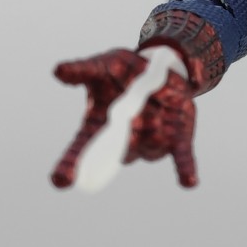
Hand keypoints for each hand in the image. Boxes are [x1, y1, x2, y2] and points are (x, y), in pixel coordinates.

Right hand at [51, 47, 198, 188]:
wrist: (158, 68)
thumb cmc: (122, 71)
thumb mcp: (103, 64)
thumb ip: (83, 70)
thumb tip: (58, 71)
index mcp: (99, 126)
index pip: (80, 149)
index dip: (70, 165)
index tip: (60, 181)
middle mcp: (123, 141)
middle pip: (111, 158)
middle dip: (102, 166)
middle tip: (94, 167)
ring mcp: (150, 142)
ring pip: (146, 149)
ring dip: (148, 133)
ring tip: (151, 104)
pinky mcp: (176, 139)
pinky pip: (181, 157)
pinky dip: (185, 168)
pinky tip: (188, 181)